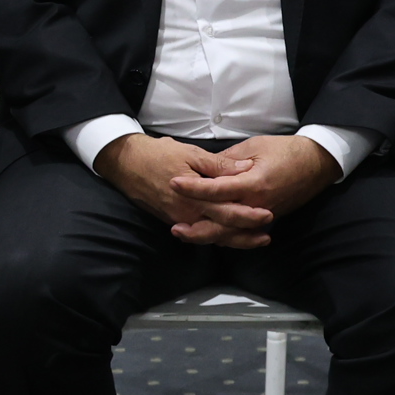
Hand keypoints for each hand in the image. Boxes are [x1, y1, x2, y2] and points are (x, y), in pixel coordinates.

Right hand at [93, 134, 272, 247]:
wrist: (127, 164)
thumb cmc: (159, 155)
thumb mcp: (191, 154)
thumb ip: (218, 165)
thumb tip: (244, 168)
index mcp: (195, 198)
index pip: (227, 212)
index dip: (248, 216)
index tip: (268, 215)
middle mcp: (188, 214)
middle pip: (222, 230)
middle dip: (245, 235)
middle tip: (267, 236)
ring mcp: (180, 220)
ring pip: (211, 236)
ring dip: (234, 240)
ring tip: (254, 241)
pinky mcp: (175, 220)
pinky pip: (200, 233)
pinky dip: (217, 236)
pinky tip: (229, 235)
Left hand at [165, 135, 342, 246]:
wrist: (316, 163)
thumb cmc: (285, 150)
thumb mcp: (254, 146)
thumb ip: (228, 160)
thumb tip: (206, 167)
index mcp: (254, 182)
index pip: (218, 189)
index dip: (194, 188)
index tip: (174, 183)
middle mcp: (258, 204)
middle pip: (222, 222)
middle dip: (197, 227)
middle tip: (174, 227)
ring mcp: (264, 215)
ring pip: (232, 233)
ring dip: (208, 236)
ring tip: (186, 235)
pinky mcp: (268, 219)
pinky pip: (243, 232)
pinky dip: (226, 237)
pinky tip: (210, 237)